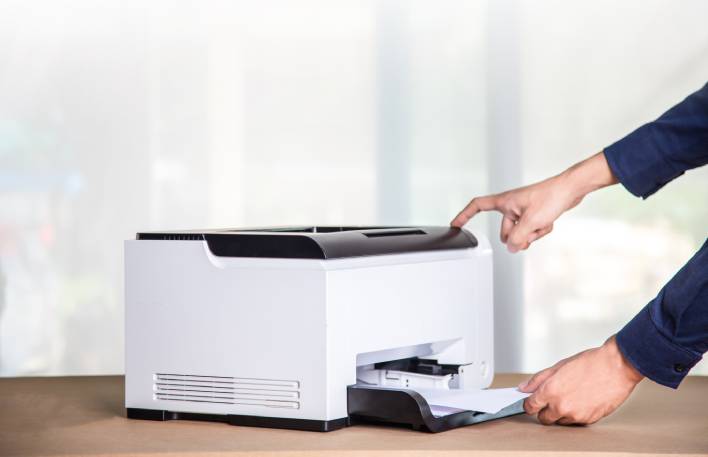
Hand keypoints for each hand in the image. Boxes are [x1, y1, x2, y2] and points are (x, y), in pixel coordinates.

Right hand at [450, 152, 617, 251]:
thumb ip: (517, 238)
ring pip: (520, 233)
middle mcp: (511, 206)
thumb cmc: (550, 197)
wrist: (570, 190)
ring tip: (542, 224)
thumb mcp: (531, 222)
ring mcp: (522, 211)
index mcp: (504, 202)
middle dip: (517, 237)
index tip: (455, 225)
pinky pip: (531, 231)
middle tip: (529, 232)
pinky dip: (540, 230)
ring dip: (531, 234)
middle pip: (504, 231)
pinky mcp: (534, 214)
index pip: (477, 206)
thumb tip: (511, 249)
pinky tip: (549, 222)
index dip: (464, 215)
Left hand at [519, 336, 643, 424]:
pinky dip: (575, 414)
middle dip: (544, 410)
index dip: (529, 403)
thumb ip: (538, 380)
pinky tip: (582, 400)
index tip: (531, 401)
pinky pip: (575, 422)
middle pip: (543, 418)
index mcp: (550, 391)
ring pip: (560, 421)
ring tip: (571, 396)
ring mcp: (576, 415)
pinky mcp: (589, 420)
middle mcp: (561, 406)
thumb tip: (523, 388)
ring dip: (560, 413)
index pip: (530, 406)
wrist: (617, 367)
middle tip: (552, 398)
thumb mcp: (558, 366)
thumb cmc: (590, 363)